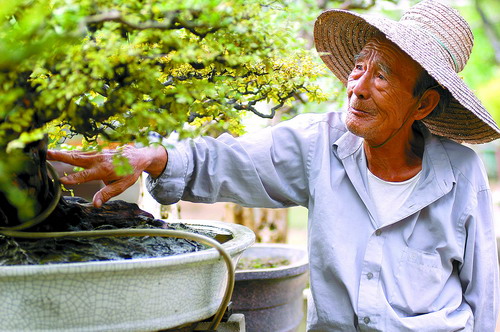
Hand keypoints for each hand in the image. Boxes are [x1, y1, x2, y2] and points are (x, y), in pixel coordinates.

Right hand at [47, 145, 166, 207]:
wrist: (138, 156)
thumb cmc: (130, 172)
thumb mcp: (122, 185)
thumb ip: (107, 194)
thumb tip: (95, 204)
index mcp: (104, 169)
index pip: (85, 175)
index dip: (73, 178)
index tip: (61, 180)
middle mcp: (98, 160)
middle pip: (76, 158)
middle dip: (60, 156)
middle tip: (45, 155)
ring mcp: (96, 154)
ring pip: (76, 154)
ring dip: (60, 152)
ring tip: (46, 152)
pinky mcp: (96, 152)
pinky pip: (80, 153)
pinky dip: (69, 152)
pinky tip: (58, 152)